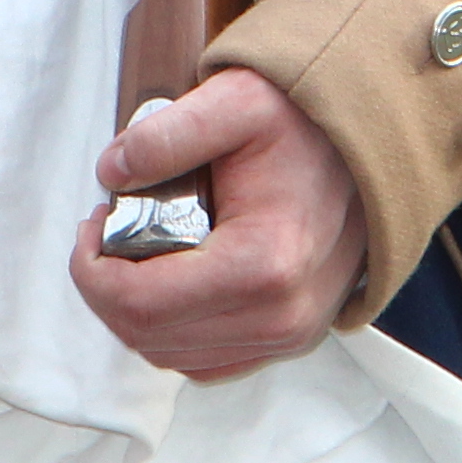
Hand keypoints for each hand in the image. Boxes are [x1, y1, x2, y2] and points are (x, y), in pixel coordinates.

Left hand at [67, 68, 369, 380]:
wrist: (369, 143)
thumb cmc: (305, 121)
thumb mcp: (235, 101)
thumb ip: (165, 134)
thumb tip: (110, 173)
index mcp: (264, 263)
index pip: (140, 303)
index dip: (92, 271)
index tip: (93, 224)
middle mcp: (281, 316)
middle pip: (149, 337)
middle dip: (109, 289)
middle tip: (107, 233)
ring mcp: (290, 335)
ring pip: (172, 356)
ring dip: (137, 310)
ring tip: (137, 249)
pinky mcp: (291, 339)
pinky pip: (206, 361)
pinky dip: (173, 331)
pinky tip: (168, 279)